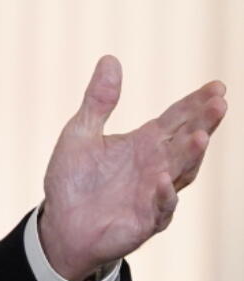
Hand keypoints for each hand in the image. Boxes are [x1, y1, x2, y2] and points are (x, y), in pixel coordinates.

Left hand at [39, 55, 226, 280]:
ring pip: (180, 172)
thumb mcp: (81, 132)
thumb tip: (110, 58)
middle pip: (185, 141)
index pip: (177, 119)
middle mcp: (156, 165)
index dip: (196, 103)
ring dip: (190, 156)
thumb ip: (99, 100)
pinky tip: (164, 179)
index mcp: (144, 143)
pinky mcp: (144, 220)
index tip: (218, 87)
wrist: (61, 223)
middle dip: (203, 123)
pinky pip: (159, 207)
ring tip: (200, 136)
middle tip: (219, 103)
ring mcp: (154, 193)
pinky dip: (163, 194)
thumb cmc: (75, 179)